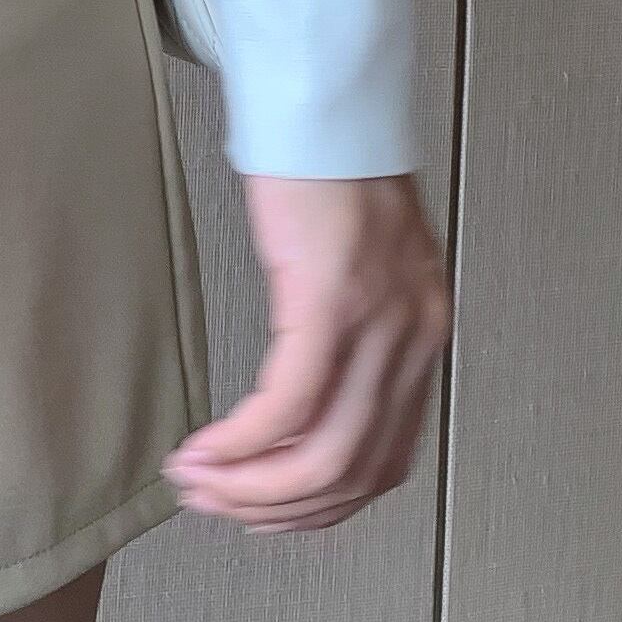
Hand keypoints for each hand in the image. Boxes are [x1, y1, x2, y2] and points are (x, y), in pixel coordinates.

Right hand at [161, 172, 452, 530]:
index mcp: (423, 339)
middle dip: (274, 509)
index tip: (260, 514)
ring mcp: (376, 326)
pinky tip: (203, 451)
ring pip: (321, 456)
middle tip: (215, 508)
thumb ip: (354, 337)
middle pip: (351, 473)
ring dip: (250, 488)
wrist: (326, 107)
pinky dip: (240, 444)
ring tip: (199, 487)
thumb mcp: (362, 271)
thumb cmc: (332, 177)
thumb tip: (304, 411)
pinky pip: (285, 406)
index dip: (318, 508)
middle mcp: (413, 342)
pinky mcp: (329, 303)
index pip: (384, 463)